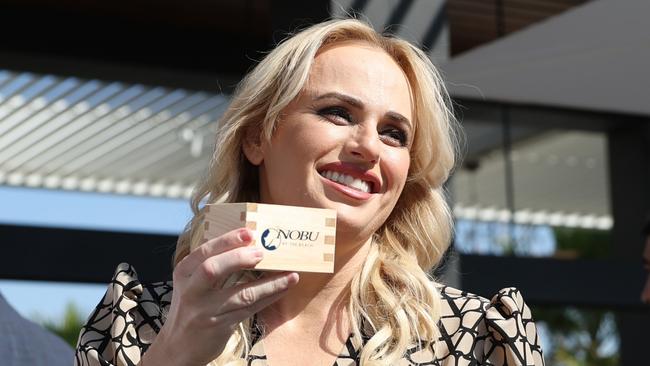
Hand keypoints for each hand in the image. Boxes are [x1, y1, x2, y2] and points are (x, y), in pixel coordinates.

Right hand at [141, 228, 298, 365]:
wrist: (179, 346)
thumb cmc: (192, 307)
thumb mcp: (192, 283)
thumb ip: (212, 264)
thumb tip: (249, 244)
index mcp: (184, 273)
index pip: (204, 252)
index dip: (227, 241)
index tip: (249, 233)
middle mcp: (192, 291)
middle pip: (213, 269)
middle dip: (239, 258)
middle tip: (262, 252)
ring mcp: (205, 311)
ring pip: (241, 294)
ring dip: (269, 283)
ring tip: (290, 275)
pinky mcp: (220, 327)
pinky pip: (250, 309)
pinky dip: (269, 297)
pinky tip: (283, 288)